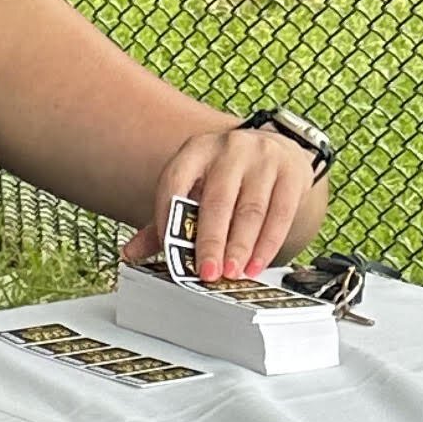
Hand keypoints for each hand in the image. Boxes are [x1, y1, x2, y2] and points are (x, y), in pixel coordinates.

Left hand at [137, 125, 322, 282]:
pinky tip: (256, 264)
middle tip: (207, 272)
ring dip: (240, 247)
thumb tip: (130, 253)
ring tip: (232, 273)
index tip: (169, 249)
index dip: (169, 217)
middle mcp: (229, 149)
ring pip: (251, 209)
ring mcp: (263, 158)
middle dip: (210, 241)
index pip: (175, 182)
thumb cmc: (225, 178)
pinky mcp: (291, 172)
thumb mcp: (194, 189)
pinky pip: (280, 214)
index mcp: (195, 150)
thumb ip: (166, 220)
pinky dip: (268, 244)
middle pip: (217, 201)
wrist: (275, 150)